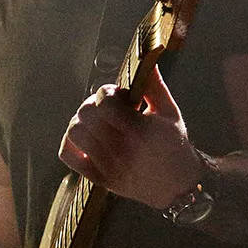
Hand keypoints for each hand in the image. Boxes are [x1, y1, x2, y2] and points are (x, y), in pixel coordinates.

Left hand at [59, 64, 206, 209]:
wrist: (179, 188)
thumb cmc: (175, 146)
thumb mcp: (170, 113)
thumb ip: (154, 86)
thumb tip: (146, 59)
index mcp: (139, 131)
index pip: (104, 102)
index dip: (106, 91)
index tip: (118, 95)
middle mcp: (122, 150)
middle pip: (85, 115)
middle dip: (93, 104)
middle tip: (106, 108)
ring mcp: (109, 167)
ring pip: (75, 133)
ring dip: (82, 122)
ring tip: (97, 123)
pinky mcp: (100, 179)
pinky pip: (68, 156)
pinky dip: (70, 143)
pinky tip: (86, 138)